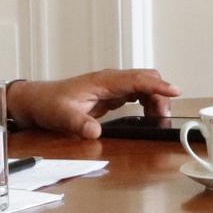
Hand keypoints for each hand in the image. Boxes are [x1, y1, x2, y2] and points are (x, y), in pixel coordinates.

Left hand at [5, 67, 175, 138]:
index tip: (175, 91)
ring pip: (144, 86)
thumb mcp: (62, 116)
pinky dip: (148, 103)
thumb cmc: (49, 104)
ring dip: (155, 101)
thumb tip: (95, 133)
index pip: (137, 79)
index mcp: (104, 81)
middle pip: (146, 80)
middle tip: (162, 119)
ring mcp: (112, 86)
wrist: (38, 101)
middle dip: (160, 95)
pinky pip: (137, 94)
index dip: (157, 86)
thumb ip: (79, 123)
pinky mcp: (112, 94)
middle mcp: (111, 80)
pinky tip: (148, 116)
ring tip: (157, 121)